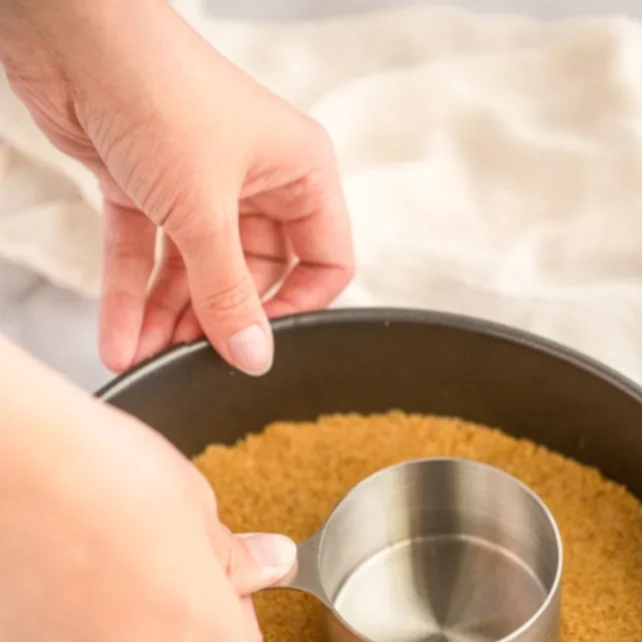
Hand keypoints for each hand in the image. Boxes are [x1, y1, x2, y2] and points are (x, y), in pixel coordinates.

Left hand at [0, 0, 353, 374]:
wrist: (70, 32)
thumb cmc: (157, 91)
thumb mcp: (203, 211)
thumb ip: (228, 294)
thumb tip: (254, 358)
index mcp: (299, 171)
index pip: (323, 261)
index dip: (294, 308)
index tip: (258, 344)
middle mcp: (254, 179)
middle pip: (249, 276)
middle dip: (215, 321)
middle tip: (190, 360)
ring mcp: (197, 184)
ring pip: (192, 272)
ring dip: (167, 320)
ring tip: (145, 361)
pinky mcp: (145, 186)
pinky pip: (145, 256)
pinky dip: (131, 297)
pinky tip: (120, 341)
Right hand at [0, 337, 295, 641]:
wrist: (14, 471)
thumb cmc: (111, 486)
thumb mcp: (200, 511)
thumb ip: (236, 560)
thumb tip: (272, 563)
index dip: (221, 604)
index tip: (199, 571)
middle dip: (166, 626)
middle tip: (142, 563)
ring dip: (112, 634)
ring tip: (93, 568)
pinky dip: (61, 634)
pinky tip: (56, 583)